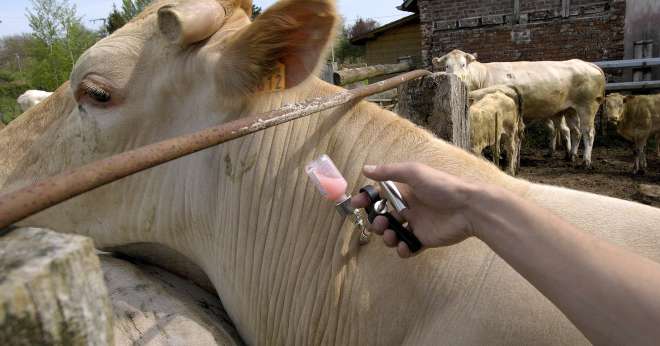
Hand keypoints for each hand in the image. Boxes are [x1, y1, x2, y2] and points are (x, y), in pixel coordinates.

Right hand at [351, 163, 477, 257]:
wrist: (468, 208)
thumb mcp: (414, 173)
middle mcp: (409, 208)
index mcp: (405, 191)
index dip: (367, 201)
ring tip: (391, 235)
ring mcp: (416, 225)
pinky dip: (402, 249)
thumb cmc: (442, 186)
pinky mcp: (425, 240)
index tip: (356, 205)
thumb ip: (389, 172)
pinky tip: (405, 245)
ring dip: (386, 237)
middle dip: (375, 222)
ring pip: (392, 234)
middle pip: (383, 218)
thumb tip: (366, 169)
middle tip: (380, 223)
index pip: (379, 197)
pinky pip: (407, 248)